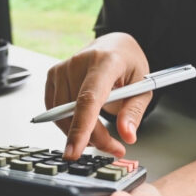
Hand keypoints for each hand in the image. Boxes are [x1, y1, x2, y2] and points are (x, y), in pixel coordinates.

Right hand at [45, 32, 151, 159]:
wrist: (113, 45)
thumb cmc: (128, 63)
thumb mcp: (143, 86)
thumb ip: (134, 111)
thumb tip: (127, 135)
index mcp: (106, 61)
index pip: (89, 98)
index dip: (81, 127)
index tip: (75, 150)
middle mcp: (79, 62)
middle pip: (77, 112)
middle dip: (94, 137)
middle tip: (113, 148)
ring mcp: (62, 68)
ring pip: (63, 116)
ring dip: (82, 133)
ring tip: (102, 133)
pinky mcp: (52, 75)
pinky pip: (55, 111)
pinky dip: (69, 124)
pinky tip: (86, 122)